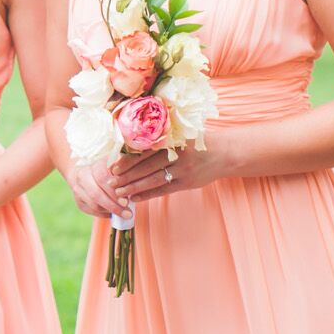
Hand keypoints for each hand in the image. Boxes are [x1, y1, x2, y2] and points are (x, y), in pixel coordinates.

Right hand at [66, 160, 129, 219]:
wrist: (87, 174)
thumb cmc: (109, 171)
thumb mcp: (116, 166)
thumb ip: (124, 170)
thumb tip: (134, 178)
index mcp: (92, 166)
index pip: (101, 179)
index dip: (114, 191)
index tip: (127, 201)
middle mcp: (82, 176)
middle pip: (96, 194)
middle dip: (113, 205)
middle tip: (128, 213)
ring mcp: (78, 190)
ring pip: (94, 204)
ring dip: (110, 211)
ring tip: (124, 215)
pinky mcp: (79, 202)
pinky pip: (92, 211)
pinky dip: (104, 214)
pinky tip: (114, 214)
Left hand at [110, 142, 228, 205]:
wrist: (224, 153)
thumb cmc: (196, 143)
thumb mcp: (179, 136)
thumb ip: (159, 141)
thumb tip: (129, 147)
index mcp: (170, 140)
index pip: (143, 151)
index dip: (126, 160)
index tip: (111, 167)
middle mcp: (175, 154)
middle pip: (145, 167)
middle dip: (125, 176)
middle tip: (109, 182)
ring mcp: (182, 169)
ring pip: (153, 180)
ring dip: (133, 187)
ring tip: (119, 192)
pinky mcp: (187, 183)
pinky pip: (163, 190)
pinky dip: (147, 194)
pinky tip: (134, 197)